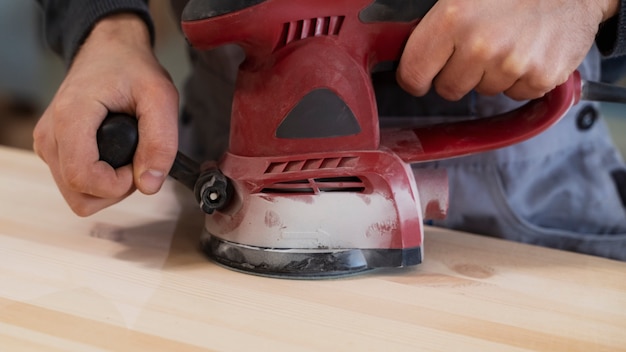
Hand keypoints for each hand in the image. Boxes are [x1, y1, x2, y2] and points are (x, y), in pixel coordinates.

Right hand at [33, 14, 178, 215]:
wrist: (109, 50)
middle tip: (137, 160)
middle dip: (115, 189)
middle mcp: (50, 135)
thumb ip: (161, 141)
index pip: (83, 179)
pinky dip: (100, 180)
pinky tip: (115, 155)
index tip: (139, 165)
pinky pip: (76, 184)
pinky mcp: (54, 149)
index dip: (118, 184)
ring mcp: (48, 144)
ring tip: (128, 155)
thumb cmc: (132, 69)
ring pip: (77, 195)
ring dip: (109, 187)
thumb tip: (149, 185)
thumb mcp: (160, 97)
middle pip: (79, 196)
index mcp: (71, 118)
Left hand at [396, 0, 619, 100]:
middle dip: (456, 74)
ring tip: (508, 41)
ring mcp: (512, 64)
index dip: (416, 77)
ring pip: (483, 92)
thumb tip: (404, 51)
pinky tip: (528, 50)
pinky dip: (520, 78)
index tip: (421, 75)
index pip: (413, 74)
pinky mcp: (541, 77)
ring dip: (491, 74)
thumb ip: (433, 23)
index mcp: (452, 19)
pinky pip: (515, 94)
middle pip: (448, 89)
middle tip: (477, 46)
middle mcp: (480, 45)